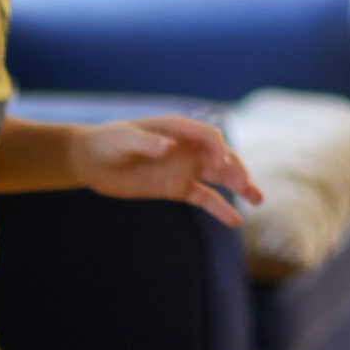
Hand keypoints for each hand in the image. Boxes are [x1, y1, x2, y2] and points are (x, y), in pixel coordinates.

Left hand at [75, 117, 262, 231]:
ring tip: (258, 198)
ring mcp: (184, 168)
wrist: (92, 161)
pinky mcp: (177, 188)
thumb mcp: (124, 139)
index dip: (218, 148)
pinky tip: (235, 220)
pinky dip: (220, 208)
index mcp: (178, 129)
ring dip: (239, 185)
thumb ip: (147, 142)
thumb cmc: (107, 142)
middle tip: (248, 186)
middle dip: (237, 169)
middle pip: (221, 156)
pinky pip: (204, 197)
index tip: (222, 164)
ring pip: (219, 177)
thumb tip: (170, 147)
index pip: (208, 136)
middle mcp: (187, 147)